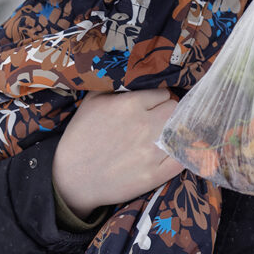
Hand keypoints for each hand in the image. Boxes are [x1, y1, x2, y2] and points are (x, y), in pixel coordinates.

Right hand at [52, 90, 182, 217]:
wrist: (70, 179)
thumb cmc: (80, 137)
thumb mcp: (92, 101)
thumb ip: (117, 85)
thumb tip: (134, 74)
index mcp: (130, 105)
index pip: (163, 93)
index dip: (158, 99)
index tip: (152, 106)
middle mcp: (146, 125)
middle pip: (175, 109)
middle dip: (168, 113)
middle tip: (158, 120)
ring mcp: (152, 151)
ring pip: (182, 131)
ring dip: (174, 132)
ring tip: (164, 136)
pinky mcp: (156, 174)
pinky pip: (183, 158)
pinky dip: (181, 153)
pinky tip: (172, 152)